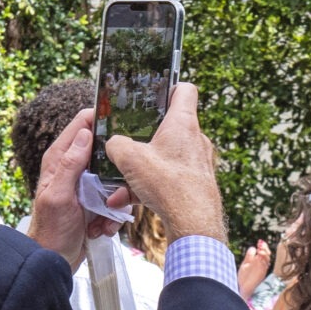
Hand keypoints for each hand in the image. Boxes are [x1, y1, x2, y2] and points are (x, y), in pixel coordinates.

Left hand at [25, 107, 116, 267]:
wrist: (54, 259)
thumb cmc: (51, 230)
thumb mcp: (59, 196)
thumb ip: (70, 164)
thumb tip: (84, 133)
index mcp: (60, 159)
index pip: (82, 125)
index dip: (100, 120)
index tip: (121, 125)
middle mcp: (75, 168)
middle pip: (107, 152)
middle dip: (117, 172)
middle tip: (113, 194)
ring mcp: (88, 185)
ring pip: (117, 179)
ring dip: (115, 201)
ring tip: (102, 218)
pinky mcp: (98, 202)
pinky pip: (118, 200)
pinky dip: (113, 216)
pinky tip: (100, 228)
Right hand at [105, 83, 225, 246]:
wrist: (194, 223)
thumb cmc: (168, 185)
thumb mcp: (130, 158)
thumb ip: (116, 144)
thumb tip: (113, 143)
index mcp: (183, 123)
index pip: (184, 89)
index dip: (169, 85)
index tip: (153, 90)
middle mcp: (195, 140)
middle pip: (167, 126)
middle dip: (142, 136)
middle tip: (126, 141)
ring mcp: (197, 162)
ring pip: (162, 157)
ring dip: (138, 169)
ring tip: (117, 183)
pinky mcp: (195, 183)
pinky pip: (166, 178)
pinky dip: (146, 187)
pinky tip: (123, 201)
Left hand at [236, 240, 272, 298]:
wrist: (241, 287)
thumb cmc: (243, 277)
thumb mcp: (245, 264)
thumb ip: (249, 256)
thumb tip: (253, 247)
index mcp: (257, 262)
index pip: (263, 252)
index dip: (263, 246)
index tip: (259, 241)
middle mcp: (261, 265)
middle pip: (267, 254)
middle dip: (265, 248)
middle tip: (261, 244)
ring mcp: (262, 269)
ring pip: (267, 259)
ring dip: (265, 252)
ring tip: (260, 249)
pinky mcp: (262, 273)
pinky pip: (265, 265)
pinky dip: (263, 259)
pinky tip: (259, 255)